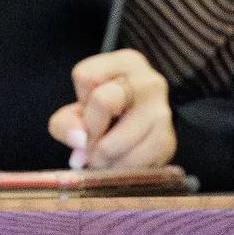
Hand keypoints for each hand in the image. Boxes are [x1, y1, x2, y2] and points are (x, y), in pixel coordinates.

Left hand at [48, 50, 174, 169]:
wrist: (147, 136)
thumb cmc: (110, 119)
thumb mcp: (80, 111)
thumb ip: (66, 122)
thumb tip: (79, 140)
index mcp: (127, 63)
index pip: (85, 76)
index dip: (80, 102)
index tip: (90, 112)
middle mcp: (149, 82)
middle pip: (103, 101)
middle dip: (89, 132)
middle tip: (92, 146)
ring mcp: (162, 112)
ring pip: (111, 145)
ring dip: (101, 161)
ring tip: (106, 159)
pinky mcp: (167, 142)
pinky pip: (128, 165)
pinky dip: (118, 171)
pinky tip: (121, 164)